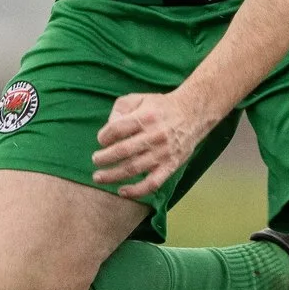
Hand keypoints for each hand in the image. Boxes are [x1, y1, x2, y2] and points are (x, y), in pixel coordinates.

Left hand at [92, 90, 216, 199]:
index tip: (101, 140)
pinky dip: (136, 191)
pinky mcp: (170, 166)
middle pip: (122, 151)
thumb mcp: (140, 98)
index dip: (103, 137)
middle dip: (104, 158)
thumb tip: (108, 128)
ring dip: (113, 175)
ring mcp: (162, 153)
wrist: (193, 114)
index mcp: (144, 117)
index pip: (116, 129)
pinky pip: (152, 183)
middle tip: (95, 160)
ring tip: (99, 177)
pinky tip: (122, 191)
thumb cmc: (161, 107)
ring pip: (133, 169)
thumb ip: (120, 108)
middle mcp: (153, 136)